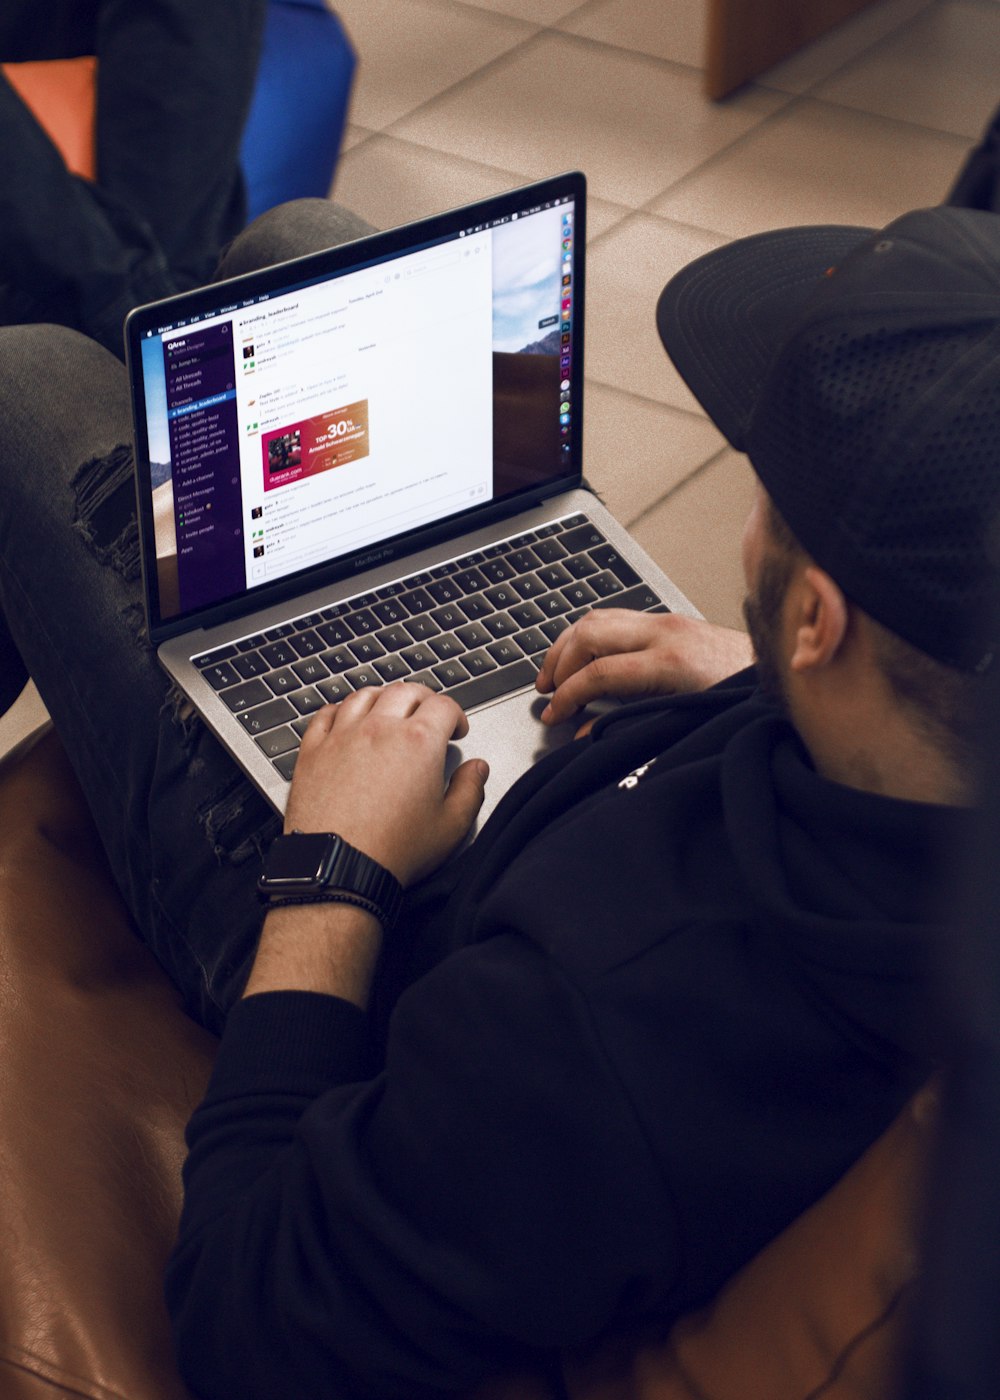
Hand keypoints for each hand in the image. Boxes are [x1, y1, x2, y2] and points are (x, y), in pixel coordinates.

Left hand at [285, 684, 487, 885]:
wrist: (338, 868)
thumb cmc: (393, 851)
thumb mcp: (450, 826)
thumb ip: (470, 790)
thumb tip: (477, 769)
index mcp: (418, 742)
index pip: (443, 705)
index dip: (456, 714)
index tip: (457, 729)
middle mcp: (379, 729)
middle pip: (404, 691)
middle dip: (423, 698)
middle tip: (429, 713)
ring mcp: (342, 736)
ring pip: (364, 695)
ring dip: (383, 697)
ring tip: (390, 710)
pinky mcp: (314, 751)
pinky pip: (326, 714)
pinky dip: (340, 709)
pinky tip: (347, 718)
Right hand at [535, 610, 753, 733]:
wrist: (781, 677)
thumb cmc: (744, 702)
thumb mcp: (686, 723)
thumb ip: (632, 727)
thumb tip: (586, 733)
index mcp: (671, 661)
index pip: (599, 671)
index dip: (568, 695)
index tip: (552, 713)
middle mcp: (665, 632)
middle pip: (589, 634)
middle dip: (559, 664)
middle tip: (547, 693)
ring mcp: (668, 621)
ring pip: (599, 618)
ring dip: (569, 645)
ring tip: (555, 673)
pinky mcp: (671, 620)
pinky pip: (616, 617)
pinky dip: (589, 635)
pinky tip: (583, 655)